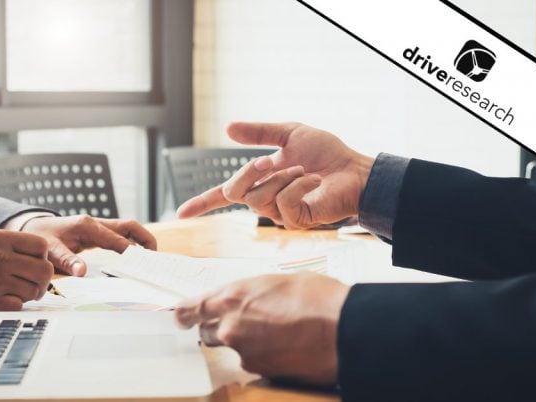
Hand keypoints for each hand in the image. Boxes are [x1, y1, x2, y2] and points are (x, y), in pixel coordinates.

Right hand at [0, 230, 53, 310]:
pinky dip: (12, 305)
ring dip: (27, 294)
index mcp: (0, 238)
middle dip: (42, 280)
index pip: (41, 247)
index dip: (41, 257)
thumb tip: (43, 263)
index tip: (34, 263)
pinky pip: (18, 306)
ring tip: (12, 290)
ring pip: (33, 291)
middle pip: (45, 271)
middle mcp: (0, 258)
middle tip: (32, 283)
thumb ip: (12, 249)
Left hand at [21, 215, 157, 275]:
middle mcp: (96, 223)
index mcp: (88, 226)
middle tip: (155, 258)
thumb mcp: (51, 251)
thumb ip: (67, 261)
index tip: (143, 263)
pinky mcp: (98, 232)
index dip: (132, 251)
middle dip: (145, 239)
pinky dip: (132, 244)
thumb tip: (83, 272)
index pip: (117, 239)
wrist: (32, 228)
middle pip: (129, 226)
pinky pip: (120, 235)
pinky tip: (136, 257)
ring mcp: (99, 226)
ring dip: (141, 241)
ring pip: (128, 229)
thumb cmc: (41, 238)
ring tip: (151, 259)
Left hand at [175, 272, 349, 384]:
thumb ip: (252, 293)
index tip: (181, 318)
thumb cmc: (316, 298)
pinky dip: (264, 355)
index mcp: (231, 296)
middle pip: (208, 333)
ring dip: (247, 342)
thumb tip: (248, 300)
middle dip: (220, 328)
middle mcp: (230, 326)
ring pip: (234, 348)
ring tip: (277, 333)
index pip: (189, 309)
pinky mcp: (259, 371)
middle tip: (247, 322)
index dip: (184, 315)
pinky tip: (286, 346)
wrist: (342, 329)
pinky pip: (253, 362)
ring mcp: (243, 351)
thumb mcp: (277, 281)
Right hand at [176, 122, 374, 228]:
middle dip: (247, 172)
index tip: (180, 214)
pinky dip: (298, 186)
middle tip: (269, 161)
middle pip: (233, 193)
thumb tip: (228, 128)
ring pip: (259, 197)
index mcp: (259, 181)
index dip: (201, 204)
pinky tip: (312, 181)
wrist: (354, 169)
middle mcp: (265, 200)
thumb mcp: (288, 134)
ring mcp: (280, 214)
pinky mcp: (296, 221)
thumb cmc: (326, 154)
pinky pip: (282, 204)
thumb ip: (258, 133)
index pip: (223, 195)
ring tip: (303, 170)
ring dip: (282, 177)